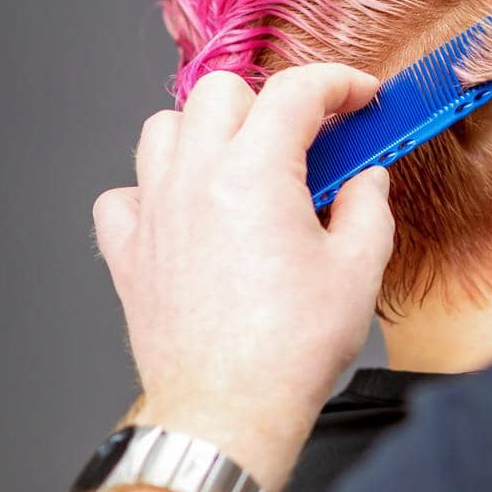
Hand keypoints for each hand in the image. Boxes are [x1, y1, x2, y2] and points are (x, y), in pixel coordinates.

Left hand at [92, 65, 394, 491]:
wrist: (229, 409)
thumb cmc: (291, 349)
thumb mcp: (359, 269)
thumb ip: (368, 206)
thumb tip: (368, 178)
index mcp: (256, 173)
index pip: (296, 91)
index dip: (338, 83)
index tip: (360, 97)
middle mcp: (195, 179)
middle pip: (222, 92)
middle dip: (271, 100)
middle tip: (307, 136)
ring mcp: (153, 213)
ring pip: (163, 129)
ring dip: (207, 132)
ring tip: (244, 164)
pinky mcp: (129, 253)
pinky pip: (123, 194)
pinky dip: (154, 190)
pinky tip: (189, 213)